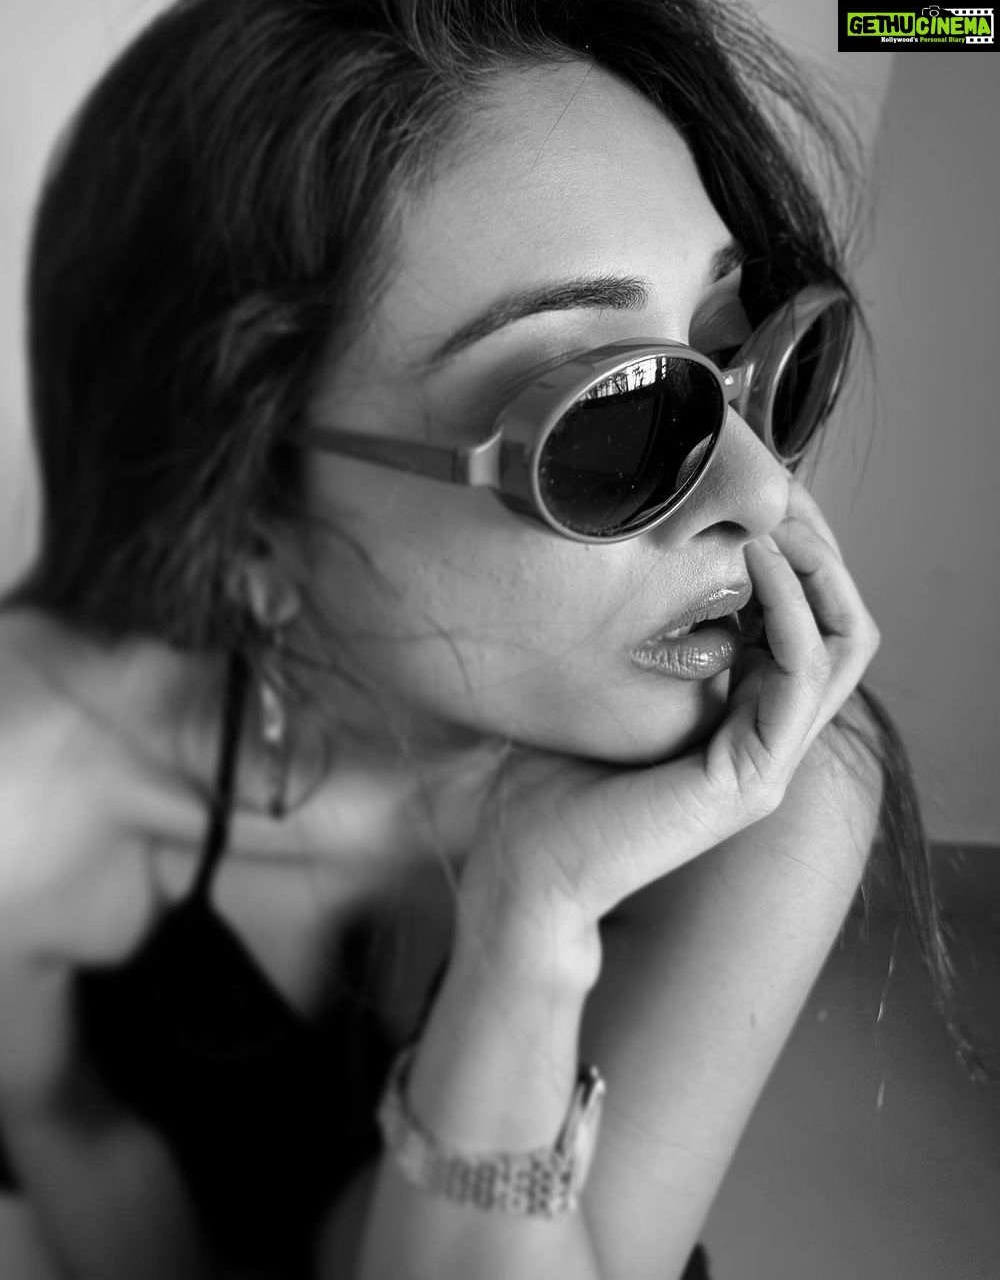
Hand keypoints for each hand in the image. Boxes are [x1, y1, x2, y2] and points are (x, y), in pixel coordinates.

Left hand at [455, 481, 880, 952]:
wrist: (524, 872)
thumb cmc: (546, 785)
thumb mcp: (591, 686)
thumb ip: (625, 635)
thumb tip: (609, 554)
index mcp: (737, 711)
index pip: (802, 616)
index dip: (792, 549)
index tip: (753, 491)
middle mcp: (764, 732)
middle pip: (836, 621)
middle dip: (817, 547)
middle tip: (781, 491)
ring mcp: (765, 758)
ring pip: (839, 644)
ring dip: (814, 569)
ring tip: (773, 515)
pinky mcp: (751, 778)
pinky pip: (799, 680)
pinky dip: (786, 612)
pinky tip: (753, 562)